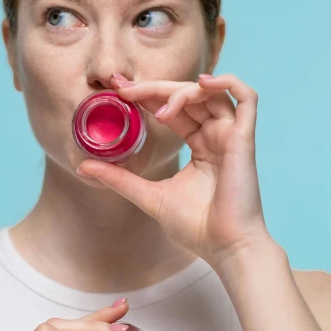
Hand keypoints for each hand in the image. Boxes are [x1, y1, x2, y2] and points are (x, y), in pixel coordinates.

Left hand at [76, 73, 271, 266]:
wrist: (224, 248)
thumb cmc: (196, 227)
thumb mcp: (147, 195)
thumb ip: (119, 178)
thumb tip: (83, 166)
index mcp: (199, 145)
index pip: (172, 108)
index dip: (147, 94)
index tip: (118, 88)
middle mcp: (215, 135)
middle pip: (187, 95)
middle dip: (154, 88)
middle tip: (124, 89)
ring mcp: (231, 135)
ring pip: (210, 92)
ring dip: (180, 91)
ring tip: (158, 110)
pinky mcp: (244, 139)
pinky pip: (247, 97)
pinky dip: (227, 82)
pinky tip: (202, 83)